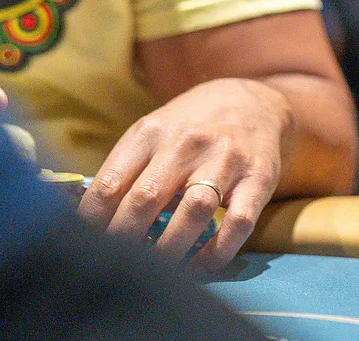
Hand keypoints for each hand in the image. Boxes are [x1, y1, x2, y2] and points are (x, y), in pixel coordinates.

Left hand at [78, 77, 291, 271]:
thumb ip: (126, 169)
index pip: (109, 185)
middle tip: (117, 264)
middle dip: (125, 240)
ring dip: (169, 249)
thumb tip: (90, 222)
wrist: (254, 101)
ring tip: (156, 270)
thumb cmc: (191, 126)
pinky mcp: (259, 178)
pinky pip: (238, 222)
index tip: (86, 245)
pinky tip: (200, 266)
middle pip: (146, 200)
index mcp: (152, 132)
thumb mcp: (154, 132)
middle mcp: (188, 142)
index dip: (92, 223)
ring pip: (193, 212)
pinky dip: (216, 252)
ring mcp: (226, 159)